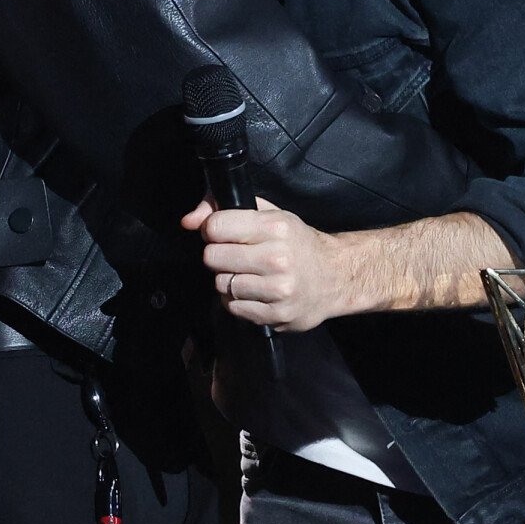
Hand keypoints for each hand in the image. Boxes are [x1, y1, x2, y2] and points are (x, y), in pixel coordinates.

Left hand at [182, 197, 350, 331]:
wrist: (336, 277)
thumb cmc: (298, 244)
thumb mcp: (270, 216)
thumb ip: (226, 209)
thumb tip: (189, 220)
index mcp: (276, 227)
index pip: (216, 227)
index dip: (212, 230)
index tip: (221, 234)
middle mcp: (277, 258)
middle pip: (213, 257)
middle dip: (218, 257)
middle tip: (234, 257)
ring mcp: (278, 289)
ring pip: (222, 284)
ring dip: (228, 281)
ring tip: (247, 275)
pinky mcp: (276, 314)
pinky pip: (234, 307)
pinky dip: (237, 301)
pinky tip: (253, 292)